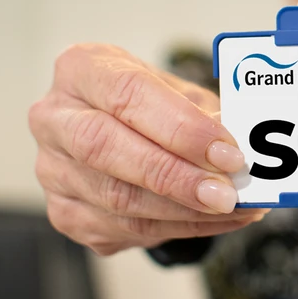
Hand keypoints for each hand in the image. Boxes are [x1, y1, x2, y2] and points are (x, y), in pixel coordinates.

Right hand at [29, 43, 266, 255]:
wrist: (120, 126)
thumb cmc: (151, 102)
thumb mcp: (179, 91)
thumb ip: (206, 112)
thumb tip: (244, 141)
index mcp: (81, 69)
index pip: (127, 94)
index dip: (181, 127)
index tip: (227, 152)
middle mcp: (54, 118)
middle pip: (106, 149)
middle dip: (176, 176)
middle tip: (226, 192)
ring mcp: (53, 170)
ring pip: (117, 199)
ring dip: (184, 211)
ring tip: (233, 208)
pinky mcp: (66, 212)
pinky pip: (125, 229)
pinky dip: (179, 228)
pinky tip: (214, 220)